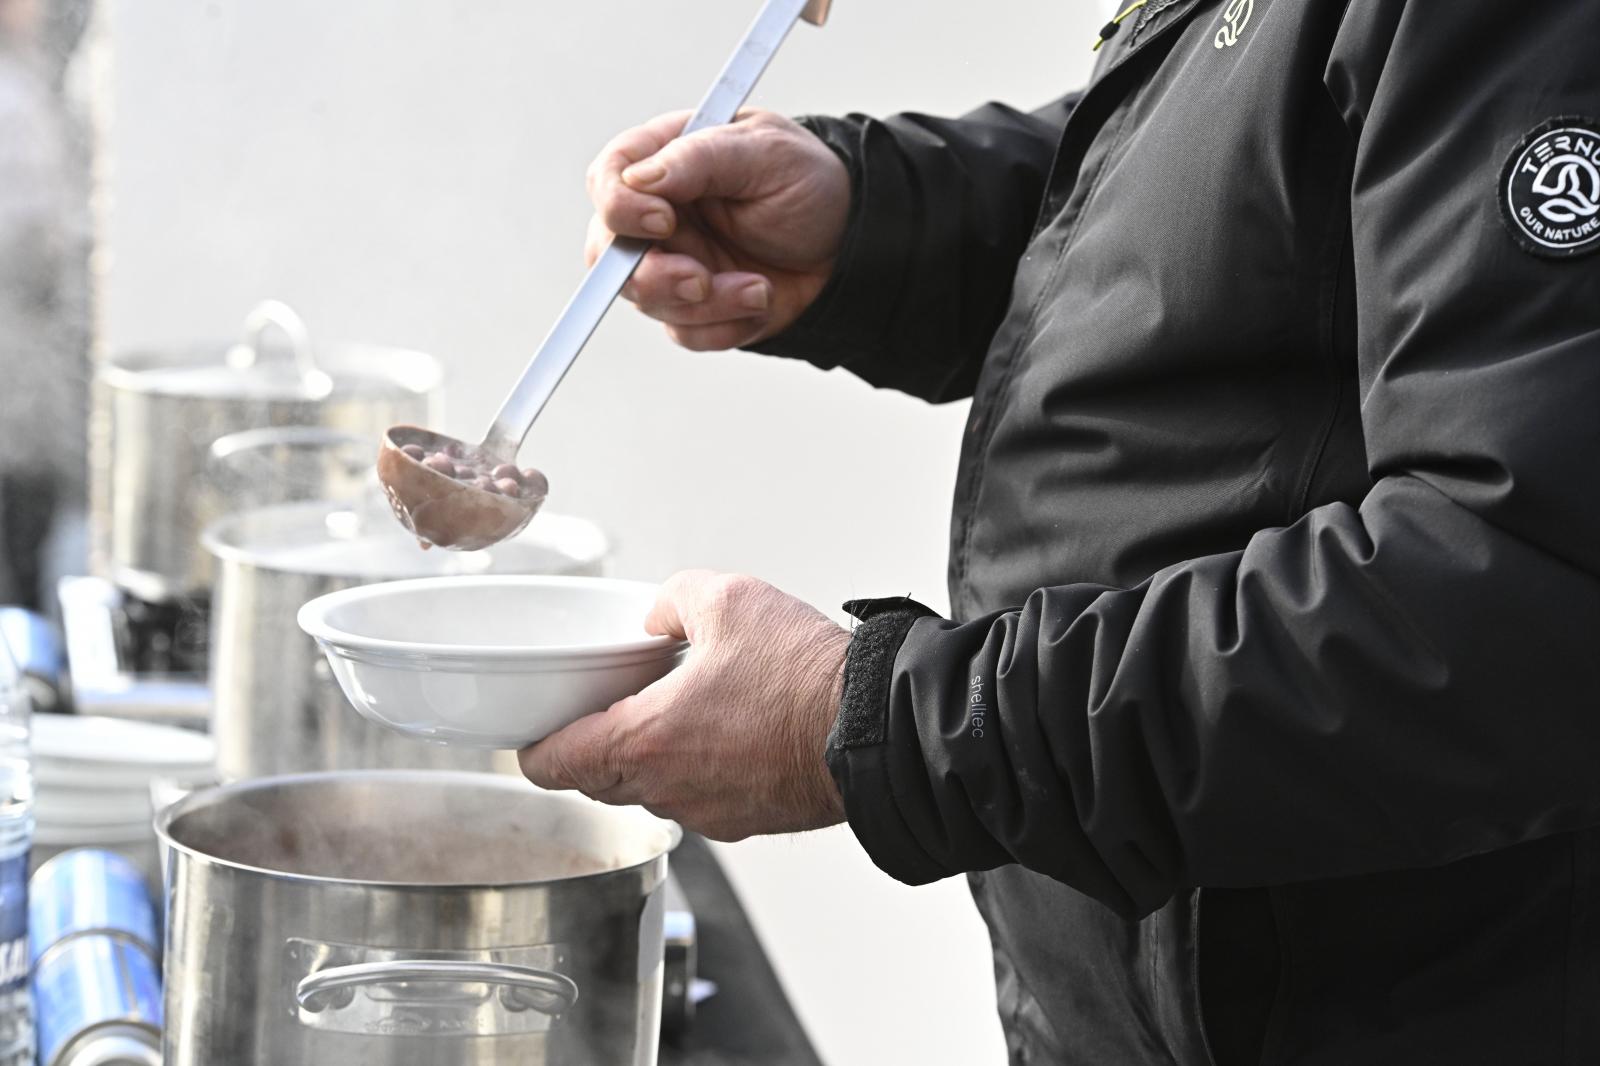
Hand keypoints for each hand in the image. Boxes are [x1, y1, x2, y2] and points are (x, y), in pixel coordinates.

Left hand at [519, 571, 850, 839]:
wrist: (875, 729)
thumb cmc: (804, 676)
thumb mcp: (728, 599)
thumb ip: (674, 600)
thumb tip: (661, 615)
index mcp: (645, 741)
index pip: (554, 765)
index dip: (533, 750)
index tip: (531, 737)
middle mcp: (669, 789)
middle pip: (598, 782)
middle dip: (591, 749)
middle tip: (601, 713)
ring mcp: (709, 812)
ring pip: (652, 793)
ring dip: (648, 761)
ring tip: (672, 714)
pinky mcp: (748, 821)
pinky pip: (700, 800)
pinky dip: (697, 772)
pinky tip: (724, 735)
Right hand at [584, 109, 849, 350]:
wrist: (852, 242)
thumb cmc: (809, 183)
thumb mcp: (765, 153)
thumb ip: (700, 159)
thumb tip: (641, 178)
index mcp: (666, 160)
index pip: (608, 180)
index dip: (620, 206)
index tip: (662, 221)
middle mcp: (658, 215)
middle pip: (609, 254)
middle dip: (654, 276)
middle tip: (701, 281)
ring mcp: (674, 263)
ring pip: (648, 300)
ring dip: (706, 304)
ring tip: (759, 288)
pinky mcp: (696, 307)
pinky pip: (684, 332)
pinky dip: (724, 326)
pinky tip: (759, 301)